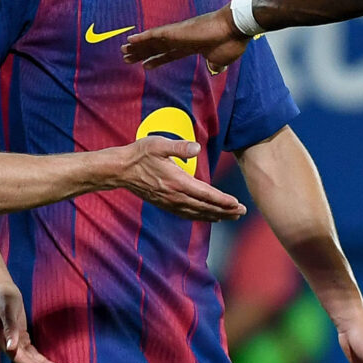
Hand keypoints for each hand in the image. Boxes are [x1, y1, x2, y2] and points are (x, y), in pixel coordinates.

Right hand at [0, 269, 60, 362]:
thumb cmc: (2, 296)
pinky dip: (39, 358)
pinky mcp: (20, 336)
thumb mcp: (7, 310)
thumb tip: (11, 348)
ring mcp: (14, 341)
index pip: (20, 360)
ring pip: (29, 359)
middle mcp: (8, 345)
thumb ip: (10, 328)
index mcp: (2, 341)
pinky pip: (30, 351)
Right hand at [108, 137, 246, 219]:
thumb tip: (196, 147)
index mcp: (177, 181)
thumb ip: (179, 147)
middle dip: (226, 210)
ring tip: (231, 217)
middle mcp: (175, 195)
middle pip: (205, 206)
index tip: (237, 204)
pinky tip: (208, 217)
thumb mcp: (158, 144)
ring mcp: (169, 202)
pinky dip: (200, 217)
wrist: (120, 170)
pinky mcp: (164, 204)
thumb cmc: (140, 154)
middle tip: (242, 213)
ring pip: (197, 213)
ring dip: (215, 215)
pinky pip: (186, 214)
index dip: (223, 200)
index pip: (206, 194)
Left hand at [123, 7, 251, 71]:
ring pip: (153, 41)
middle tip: (127, 58)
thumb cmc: (232, 42)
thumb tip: (214, 70)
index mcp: (193, 46)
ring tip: (123, 51)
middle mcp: (182, 39)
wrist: (236, 27)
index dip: (157, 59)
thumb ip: (216, 65)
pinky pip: (155, 35)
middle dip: (143, 53)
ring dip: (138, 47)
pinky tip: (130, 40)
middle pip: (157, 47)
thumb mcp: (222, 59)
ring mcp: (178, 34)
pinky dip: (142, 38)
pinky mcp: (176, 32)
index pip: (170, 54)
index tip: (146, 65)